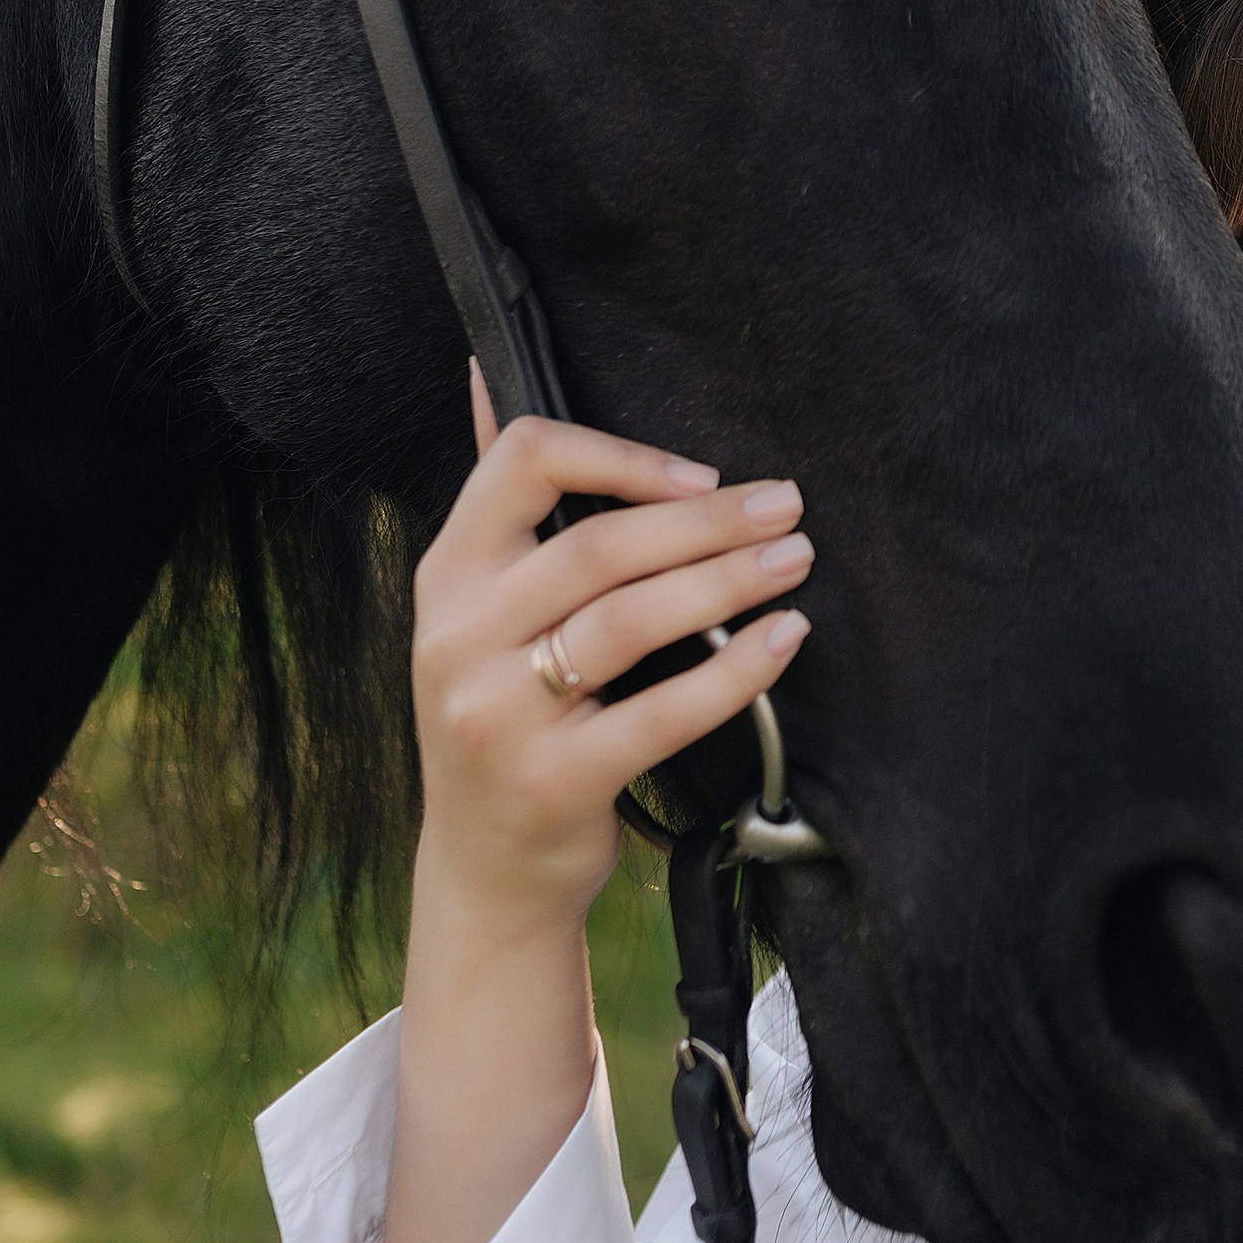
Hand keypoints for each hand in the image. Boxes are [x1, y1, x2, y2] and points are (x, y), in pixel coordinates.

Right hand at [409, 364, 813, 937]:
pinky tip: (785, 641)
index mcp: (447, 575)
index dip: (619, 455)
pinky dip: (736, 670)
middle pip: (600, 544)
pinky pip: (662, 712)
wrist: (486, 868)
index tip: (700, 473)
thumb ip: (504, 506)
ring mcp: (498, 713)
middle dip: (710, 522)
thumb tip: (486, 374)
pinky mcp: (551, 781)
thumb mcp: (480, 613)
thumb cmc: (506, 717)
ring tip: (795, 559)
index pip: (519, 463)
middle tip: (788, 507)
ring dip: (731, 581)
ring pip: (633, 620)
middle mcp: (459, 637)